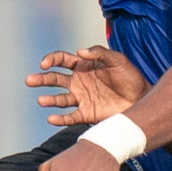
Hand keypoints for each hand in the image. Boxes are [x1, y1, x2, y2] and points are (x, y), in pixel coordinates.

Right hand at [26, 45, 152, 125]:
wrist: (142, 99)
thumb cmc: (131, 77)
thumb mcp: (117, 60)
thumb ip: (99, 53)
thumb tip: (79, 51)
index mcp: (83, 65)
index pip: (61, 60)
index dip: (51, 60)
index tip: (44, 64)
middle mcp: (79, 81)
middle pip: (55, 79)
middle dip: (42, 79)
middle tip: (30, 80)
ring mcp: (81, 98)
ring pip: (60, 98)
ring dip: (49, 99)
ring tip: (41, 100)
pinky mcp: (87, 113)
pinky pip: (70, 117)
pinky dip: (60, 119)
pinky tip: (51, 119)